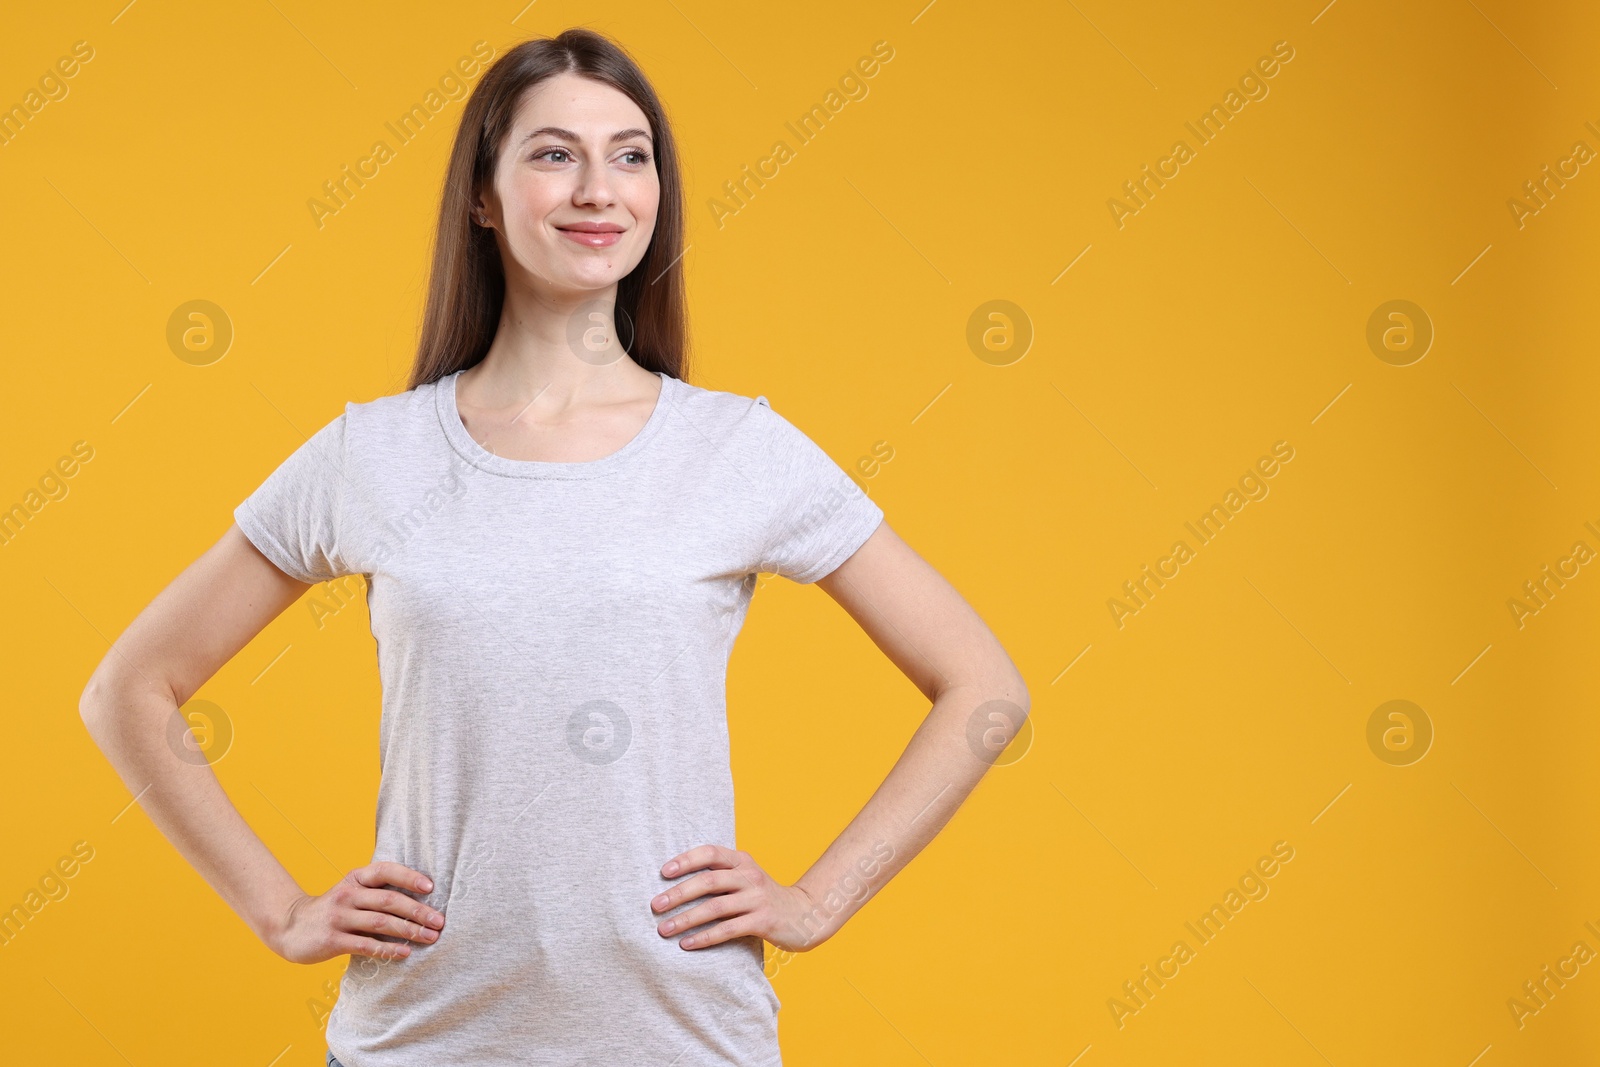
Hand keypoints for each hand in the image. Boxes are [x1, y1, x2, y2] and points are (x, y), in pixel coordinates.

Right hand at [267, 861, 445, 964]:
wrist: (290, 927)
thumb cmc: (334, 909)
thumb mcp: (351, 892)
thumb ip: (377, 892)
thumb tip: (421, 900)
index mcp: (355, 878)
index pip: (385, 871)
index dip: (409, 877)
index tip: (431, 887)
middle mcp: (347, 894)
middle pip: (389, 900)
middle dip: (418, 911)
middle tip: (440, 921)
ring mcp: (338, 917)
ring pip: (381, 922)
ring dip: (410, 931)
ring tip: (430, 937)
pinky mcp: (332, 940)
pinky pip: (366, 945)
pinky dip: (389, 949)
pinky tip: (406, 953)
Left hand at [651, 845, 827, 953]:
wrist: (804, 915)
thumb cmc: (763, 898)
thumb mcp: (745, 878)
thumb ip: (720, 876)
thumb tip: (675, 882)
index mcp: (742, 860)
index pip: (710, 852)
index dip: (685, 860)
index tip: (663, 872)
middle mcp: (749, 875)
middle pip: (708, 880)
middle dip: (678, 894)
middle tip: (655, 906)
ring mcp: (757, 898)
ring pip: (715, 907)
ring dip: (686, 919)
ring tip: (664, 929)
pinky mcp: (763, 921)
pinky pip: (728, 929)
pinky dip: (704, 937)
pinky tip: (687, 944)